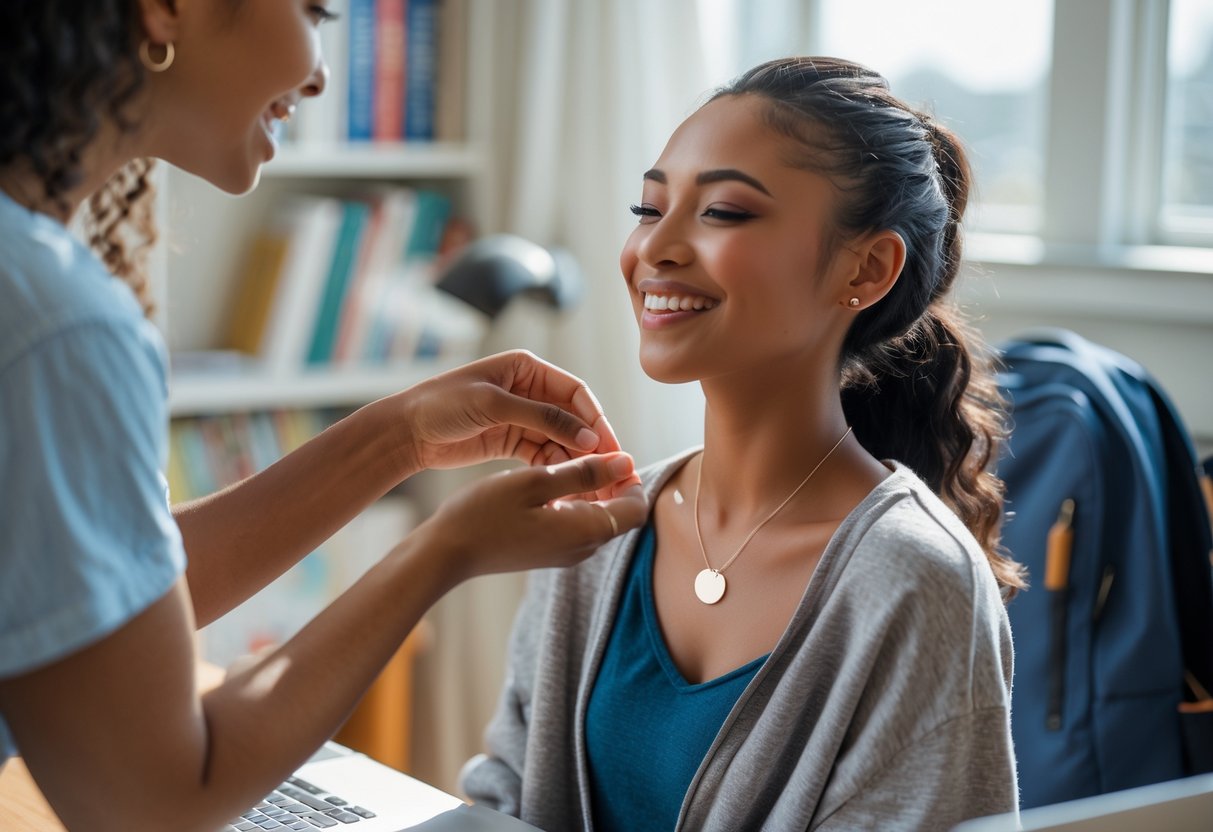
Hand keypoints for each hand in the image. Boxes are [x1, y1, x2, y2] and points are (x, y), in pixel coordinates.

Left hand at [388, 352, 636, 494]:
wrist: (405, 432)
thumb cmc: (442, 405)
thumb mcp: (494, 404)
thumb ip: (543, 418)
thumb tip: (588, 437)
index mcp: (527, 369)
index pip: (575, 392)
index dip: (595, 419)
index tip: (609, 447)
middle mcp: (530, 391)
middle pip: (573, 419)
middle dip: (591, 446)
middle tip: (610, 473)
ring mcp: (522, 418)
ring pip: (561, 441)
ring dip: (576, 462)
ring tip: (593, 487)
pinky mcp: (512, 442)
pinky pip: (543, 456)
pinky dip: (556, 471)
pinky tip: (567, 488)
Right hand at [413, 452, 649, 582]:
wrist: (447, 552)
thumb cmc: (486, 513)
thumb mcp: (535, 481)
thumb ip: (583, 473)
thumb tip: (625, 462)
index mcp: (586, 531)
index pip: (636, 509)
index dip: (631, 478)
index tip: (610, 451)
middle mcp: (583, 548)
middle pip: (619, 513)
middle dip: (611, 480)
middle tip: (585, 448)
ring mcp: (566, 552)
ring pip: (597, 516)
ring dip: (590, 487)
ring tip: (563, 458)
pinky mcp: (549, 550)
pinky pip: (575, 523)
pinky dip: (572, 499)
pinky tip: (548, 478)